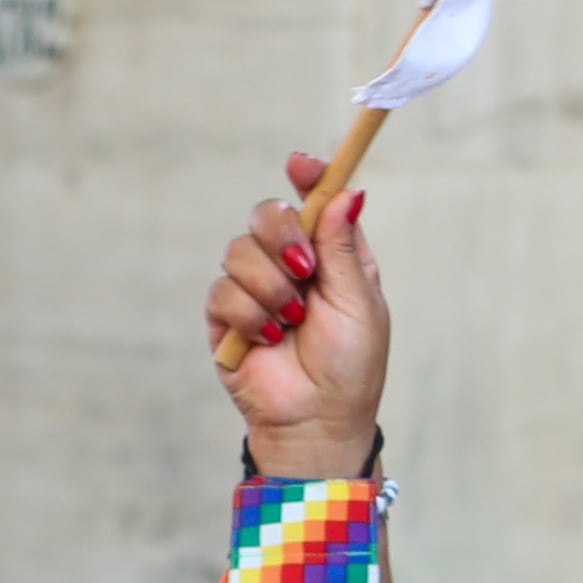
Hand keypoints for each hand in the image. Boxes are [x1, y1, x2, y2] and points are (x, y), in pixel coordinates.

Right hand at [204, 151, 387, 477]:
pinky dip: (250, 314)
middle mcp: (291, 264)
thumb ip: (344, 246)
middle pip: (267, 213)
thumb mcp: (359, 301)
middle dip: (284, 234)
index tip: (301, 163)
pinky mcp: (225, 316)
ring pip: (239, 249)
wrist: (318, 419)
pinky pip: (222, 290)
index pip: (313, 201)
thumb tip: (347, 190)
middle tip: (305, 269)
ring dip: (271, 286)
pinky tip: (270, 338)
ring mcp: (255, 287)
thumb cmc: (351, 365)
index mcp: (330, 255)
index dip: (307, 176)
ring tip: (293, 321)